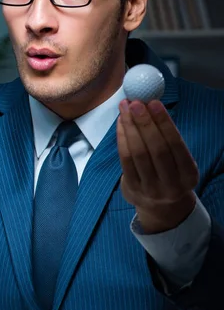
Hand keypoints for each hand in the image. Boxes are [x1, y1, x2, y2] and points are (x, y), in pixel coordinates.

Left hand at [117, 98, 198, 233]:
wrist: (160, 206)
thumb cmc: (169, 172)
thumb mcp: (178, 161)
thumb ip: (166, 137)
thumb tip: (149, 104)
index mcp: (189, 175)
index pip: (176, 145)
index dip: (164, 123)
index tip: (154, 103)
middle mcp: (171, 184)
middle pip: (156, 150)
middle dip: (144, 123)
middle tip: (135, 103)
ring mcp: (150, 189)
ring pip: (138, 154)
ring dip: (130, 127)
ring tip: (125, 108)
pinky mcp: (132, 189)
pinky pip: (125, 159)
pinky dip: (122, 138)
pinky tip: (121, 123)